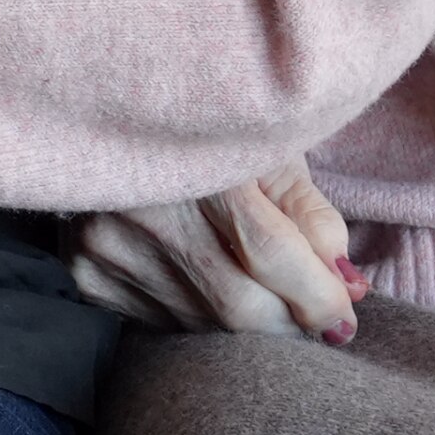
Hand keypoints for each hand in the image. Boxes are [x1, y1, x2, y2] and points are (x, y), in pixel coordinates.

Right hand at [66, 163, 365, 344]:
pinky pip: (161, 324)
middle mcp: (147, 208)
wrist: (104, 110)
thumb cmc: (209, 136)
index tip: (345, 314)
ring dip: (247, 324)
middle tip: (315, 316)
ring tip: (262, 295)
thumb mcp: (268, 151)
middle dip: (290, 321)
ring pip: (203, 323)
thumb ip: (311, 215)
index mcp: (203, 164)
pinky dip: (198, 318)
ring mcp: (110, 244)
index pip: (271, 252)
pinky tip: (203, 286)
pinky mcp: (88, 271)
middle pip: (237, 303)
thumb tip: (347, 285)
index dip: (319, 296)